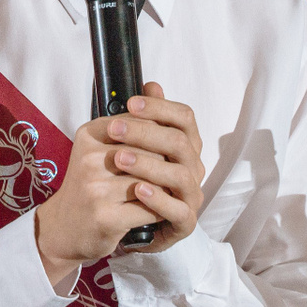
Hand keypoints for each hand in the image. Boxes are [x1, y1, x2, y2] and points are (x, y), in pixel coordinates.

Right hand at [35, 82, 203, 284]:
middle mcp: (89, 157)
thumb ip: (132, 121)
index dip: (160, 139)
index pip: (141, 125)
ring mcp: (95, 187)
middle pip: (151, 152)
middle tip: (173, 175)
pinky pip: (148, 208)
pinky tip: (157, 211)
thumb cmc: (90, 186)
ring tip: (167, 192)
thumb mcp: (103, 148)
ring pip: (152, 180)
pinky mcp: (104, 215)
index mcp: (90, 134)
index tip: (165, 151)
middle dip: (165, 165)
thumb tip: (155, 86)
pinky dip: (158, 210)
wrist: (64, 228)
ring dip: (164, 189)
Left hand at [108, 83, 205, 253]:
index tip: (131, 103)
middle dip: (146, 132)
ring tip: (119, 159)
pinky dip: (158, 199)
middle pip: (180, 142)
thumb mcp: (133, 146)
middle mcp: (193, 167)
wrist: (120, 220)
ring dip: (149, 164)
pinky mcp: (184, 222)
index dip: (160, 108)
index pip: (185, 117)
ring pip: (181, 175)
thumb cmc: (131, 178)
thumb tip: (151, 85)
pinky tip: (138, 190)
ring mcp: (191, 194)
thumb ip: (143, 118)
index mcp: (185, 144)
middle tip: (114, 129)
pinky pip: (179, 211)